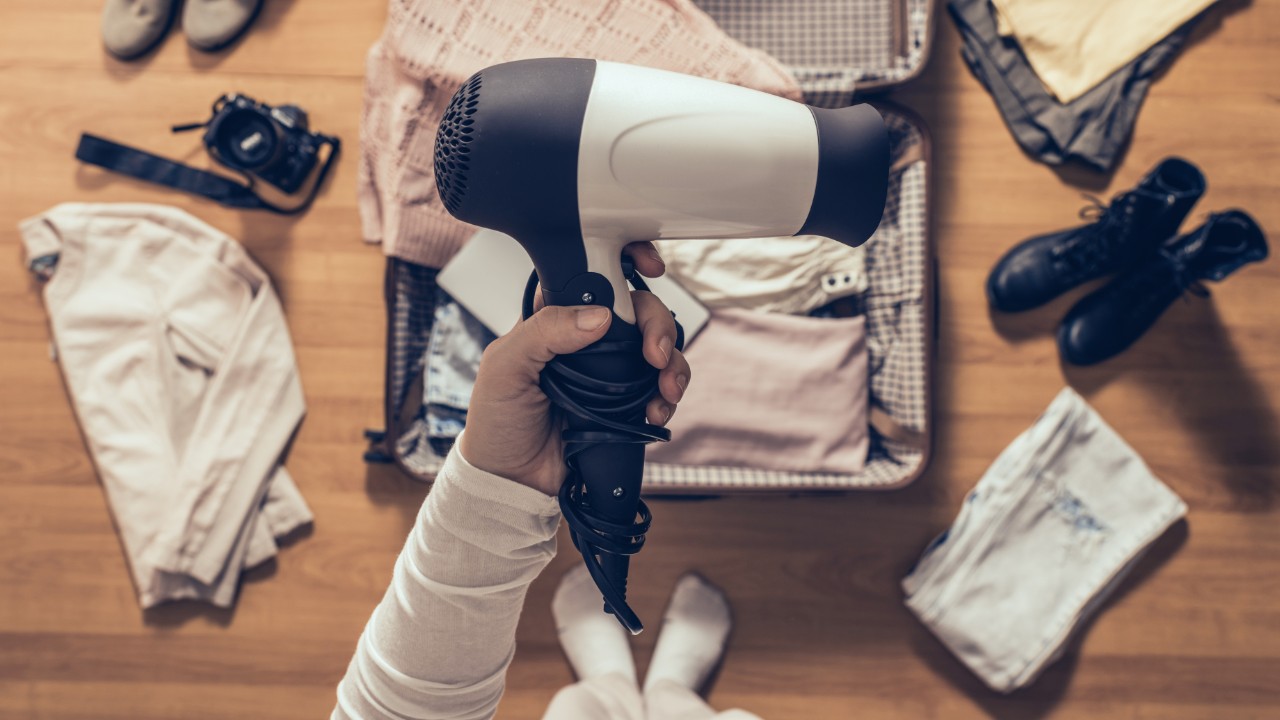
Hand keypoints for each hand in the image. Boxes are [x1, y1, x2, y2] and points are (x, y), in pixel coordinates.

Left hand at [459, 242, 690, 495]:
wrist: (512, 482)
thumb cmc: (497, 421)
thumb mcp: (505, 367)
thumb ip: (545, 330)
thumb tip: (600, 316)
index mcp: (555, 317)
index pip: (598, 275)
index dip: (629, 263)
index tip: (652, 269)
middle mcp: (587, 340)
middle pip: (640, 311)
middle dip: (659, 326)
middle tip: (656, 354)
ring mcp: (611, 373)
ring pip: (659, 349)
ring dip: (672, 364)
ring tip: (665, 389)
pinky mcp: (626, 405)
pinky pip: (660, 389)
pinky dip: (667, 397)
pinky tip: (656, 411)